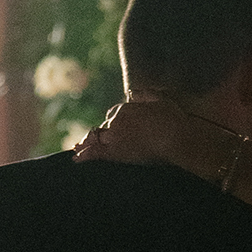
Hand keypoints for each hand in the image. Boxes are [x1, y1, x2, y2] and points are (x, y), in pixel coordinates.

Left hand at [72, 96, 200, 168]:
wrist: (176, 139)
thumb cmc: (173, 120)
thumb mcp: (160, 100)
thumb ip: (145, 95)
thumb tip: (131, 93)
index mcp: (126, 108)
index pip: (114, 115)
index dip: (114, 122)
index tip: (115, 129)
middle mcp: (116, 121)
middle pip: (104, 128)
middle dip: (99, 134)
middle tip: (88, 140)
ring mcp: (115, 137)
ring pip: (96, 139)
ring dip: (85, 144)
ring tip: (77, 149)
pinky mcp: (116, 153)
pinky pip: (95, 153)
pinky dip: (84, 156)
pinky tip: (75, 159)